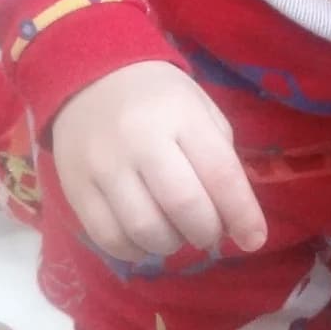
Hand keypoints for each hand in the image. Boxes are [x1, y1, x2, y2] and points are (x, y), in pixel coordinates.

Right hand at [51, 61, 266, 262]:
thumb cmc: (158, 98)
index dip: (242, 213)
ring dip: (172, 244)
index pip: (219, 172)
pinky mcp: (76, 189)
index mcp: (182, 115)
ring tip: (178, 233)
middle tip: (210, 233)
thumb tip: (234, 216)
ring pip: (145, 229)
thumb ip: (219, 155)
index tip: (255, 239)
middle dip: (206, 231)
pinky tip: (146, 240)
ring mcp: (104, 166)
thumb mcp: (198, 109)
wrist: (91, 78)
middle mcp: (141, 140)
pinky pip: (109, 238)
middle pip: (183, 205)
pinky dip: (135, 251)